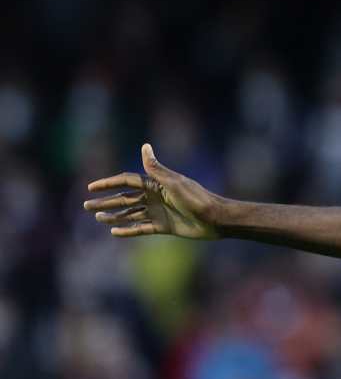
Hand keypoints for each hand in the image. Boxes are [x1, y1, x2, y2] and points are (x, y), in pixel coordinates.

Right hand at [83, 144, 220, 239]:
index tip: (91, 187)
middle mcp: (155, 197)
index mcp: (156, 184)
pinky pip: (142, 228)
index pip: (126, 182)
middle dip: (106, 202)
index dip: (108, 183)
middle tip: (86, 206)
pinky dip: (128, 230)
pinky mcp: (164, 226)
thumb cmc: (196, 198)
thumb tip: (144, 145)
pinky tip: (114, 232)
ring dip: (114, 216)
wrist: (215, 219)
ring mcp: (159, 212)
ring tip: (97, 218)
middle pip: (124, 199)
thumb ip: (156, 169)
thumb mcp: (174, 183)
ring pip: (130, 213)